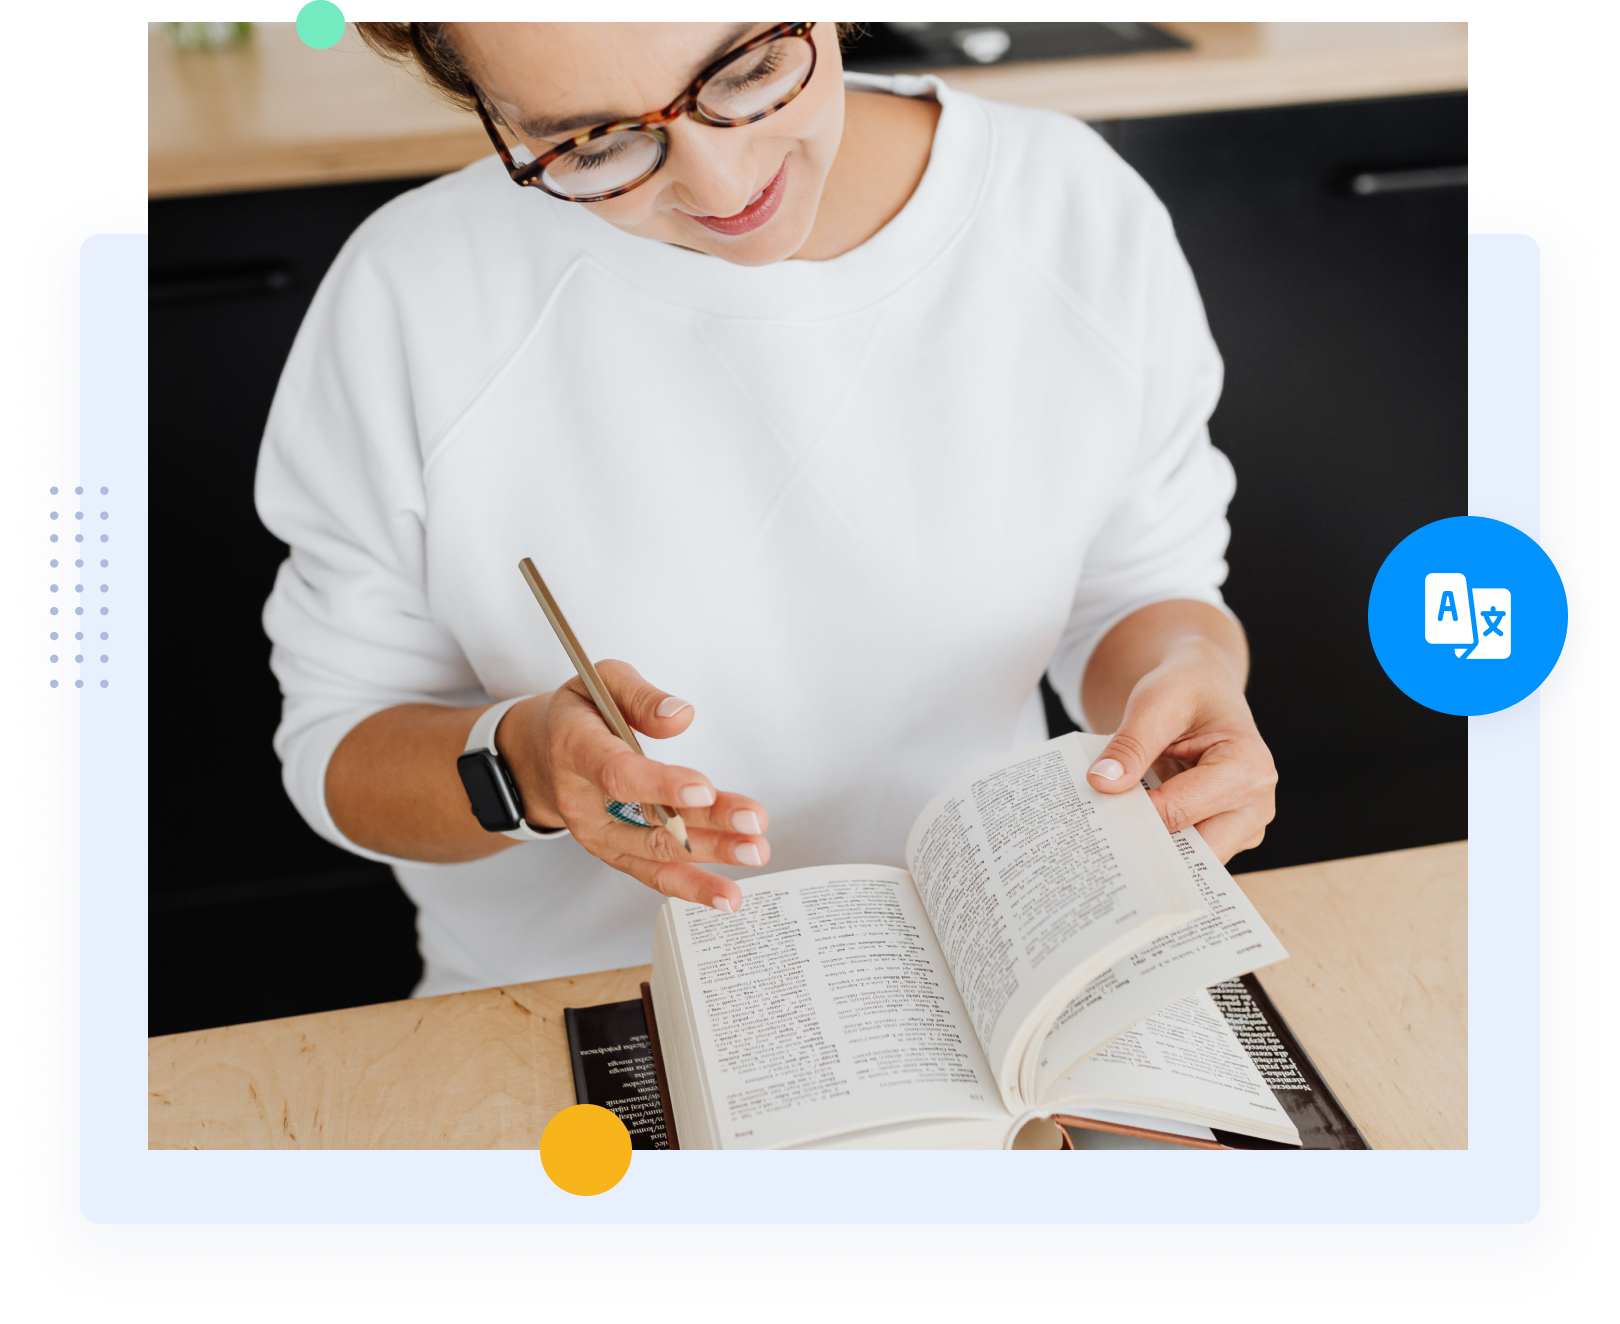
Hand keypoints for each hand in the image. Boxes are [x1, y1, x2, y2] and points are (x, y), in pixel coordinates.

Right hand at [493, 661, 767, 912]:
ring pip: (655, 853)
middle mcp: (581, 801)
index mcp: (575, 749)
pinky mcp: (613, 852)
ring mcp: (596, 834)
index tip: (704, 790)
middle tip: (752, 822)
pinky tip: (726, 894)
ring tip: (754, 852)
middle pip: (647, 820)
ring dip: (709, 857)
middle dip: (706, 824)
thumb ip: (640, 696)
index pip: (617, 773)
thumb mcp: (601, 680)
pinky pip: (651, 873)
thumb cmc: (578, 713)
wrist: (539, 752)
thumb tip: (681, 716)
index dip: (661, 784)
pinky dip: (691, 886)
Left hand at [1083, 641, 1276, 862]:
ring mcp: (1245, 825)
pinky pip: (1190, 852)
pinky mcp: (1228, 833)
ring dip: (1152, 849)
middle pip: (1192, 851)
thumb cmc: (1187, 690)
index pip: (1177, 813)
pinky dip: (1161, 844)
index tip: (1092, 813)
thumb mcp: (1155, 702)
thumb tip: (1102, 783)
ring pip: (1191, 861)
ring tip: (1113, 828)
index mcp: (1248, 769)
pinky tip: (1132, 827)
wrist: (1204, 689)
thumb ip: (1130, 744)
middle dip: (1145, 845)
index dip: (1131, 816)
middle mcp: (1256, 804)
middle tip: (1097, 833)